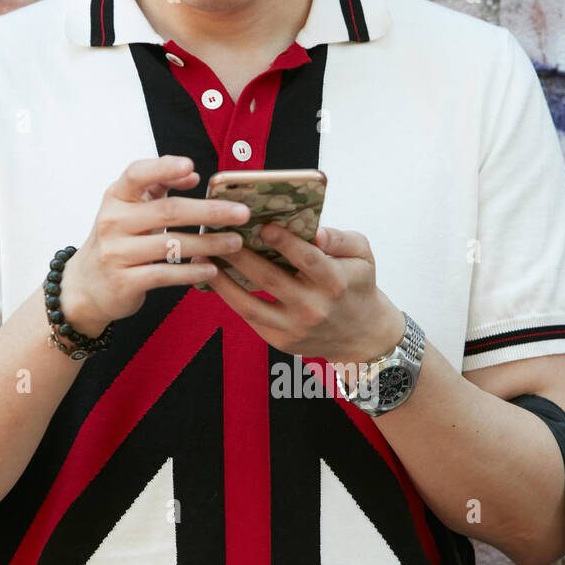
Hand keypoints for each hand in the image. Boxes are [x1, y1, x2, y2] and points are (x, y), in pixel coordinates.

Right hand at [57, 155, 250, 332]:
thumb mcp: (129, 209)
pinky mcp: (124, 281)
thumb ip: (157, 188)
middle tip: (242, 213)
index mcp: (116, 197)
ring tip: (235, 243)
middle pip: (168, 211)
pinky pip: (165, 274)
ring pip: (171, 245)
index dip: (163, 168)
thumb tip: (191, 174)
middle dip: (210, 211)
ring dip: (209, 244)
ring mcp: (117, 253)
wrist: (86, 286)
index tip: (191, 166)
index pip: (137, 174)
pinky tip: (212, 269)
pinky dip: (191, 272)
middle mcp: (113, 222)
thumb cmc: (117, 241)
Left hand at [200, 223, 405, 366]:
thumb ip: (339, 238)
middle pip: (269, 279)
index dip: (284, 242)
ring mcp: (294, 328)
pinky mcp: (280, 340)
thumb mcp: (362, 255)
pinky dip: (230, 296)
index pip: (307, 259)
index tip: (263, 224)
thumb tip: (314, 230)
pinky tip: (214, 277)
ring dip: (222, 280)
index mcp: (335, 283)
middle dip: (240, 254)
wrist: (361, 335)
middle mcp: (313, 308)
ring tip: (202, 257)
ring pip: (250, 304)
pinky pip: (249, 317)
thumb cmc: (357, 285)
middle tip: (218, 232)